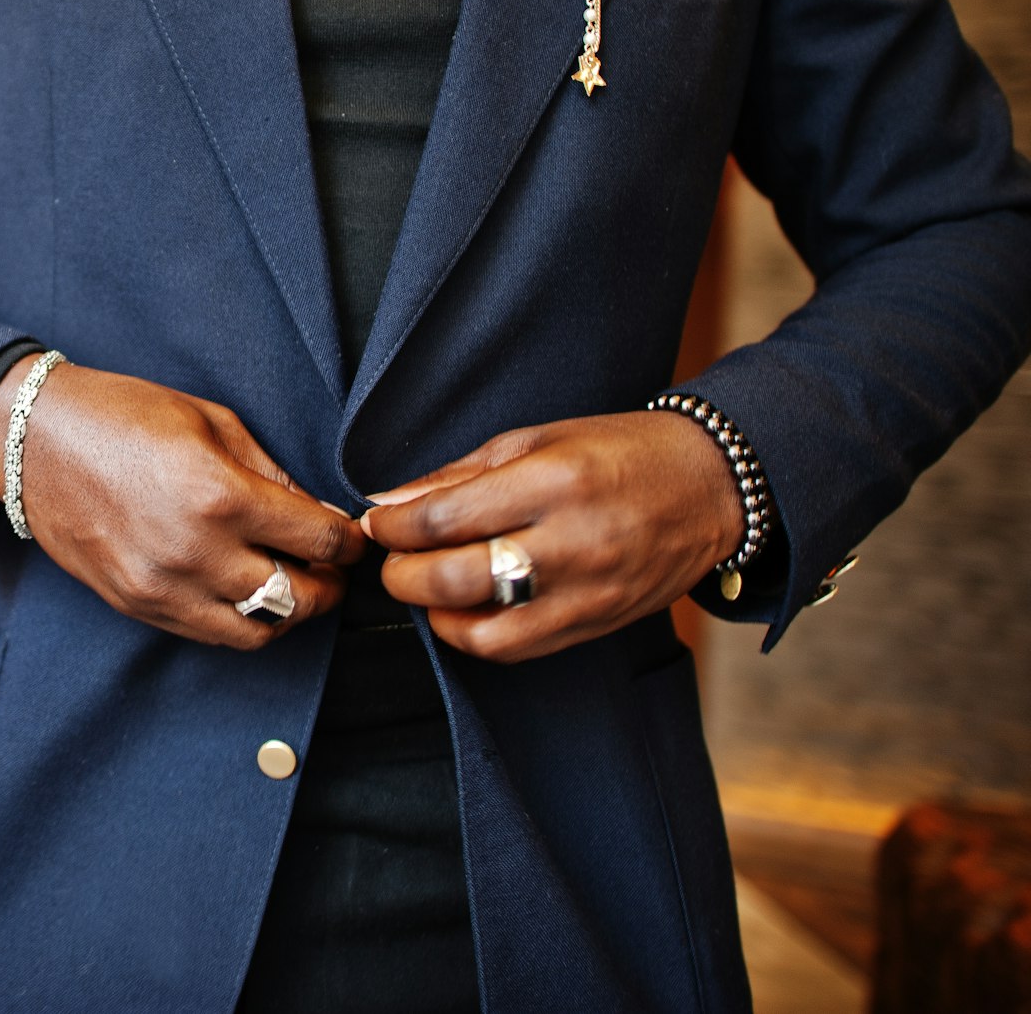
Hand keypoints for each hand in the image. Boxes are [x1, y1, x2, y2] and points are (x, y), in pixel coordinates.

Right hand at [0, 358, 366, 648]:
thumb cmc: (122, 415)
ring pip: (258, 632)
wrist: (33, 441)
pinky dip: (240, 621)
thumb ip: (272, 472)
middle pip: (300, 598)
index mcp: (221, 495)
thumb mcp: (212, 421)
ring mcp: (163, 587)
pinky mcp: (137, 605)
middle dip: (329, 585)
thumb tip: (320, 513)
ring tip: (294, 586)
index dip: (349, 542)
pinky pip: (209, 634)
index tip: (353, 537)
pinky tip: (244, 592)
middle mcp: (196, 552)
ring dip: (288, 614)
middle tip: (333, 567)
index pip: (319, 541)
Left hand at [361, 412, 742, 662]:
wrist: (710, 486)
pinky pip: (517, 648)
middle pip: (451, 578)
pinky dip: (475, 636)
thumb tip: (389, 504)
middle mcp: (570, 542)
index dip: (393, 527)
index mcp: (551, 482)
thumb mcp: (534, 441)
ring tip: (427, 584)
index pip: (442, 519)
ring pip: (480, 628)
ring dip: (435, 611)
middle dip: (402, 573)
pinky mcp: (596, 624)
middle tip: (394, 557)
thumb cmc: (617, 452)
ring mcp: (586, 592)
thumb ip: (458, 476)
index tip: (379, 523)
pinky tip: (463, 610)